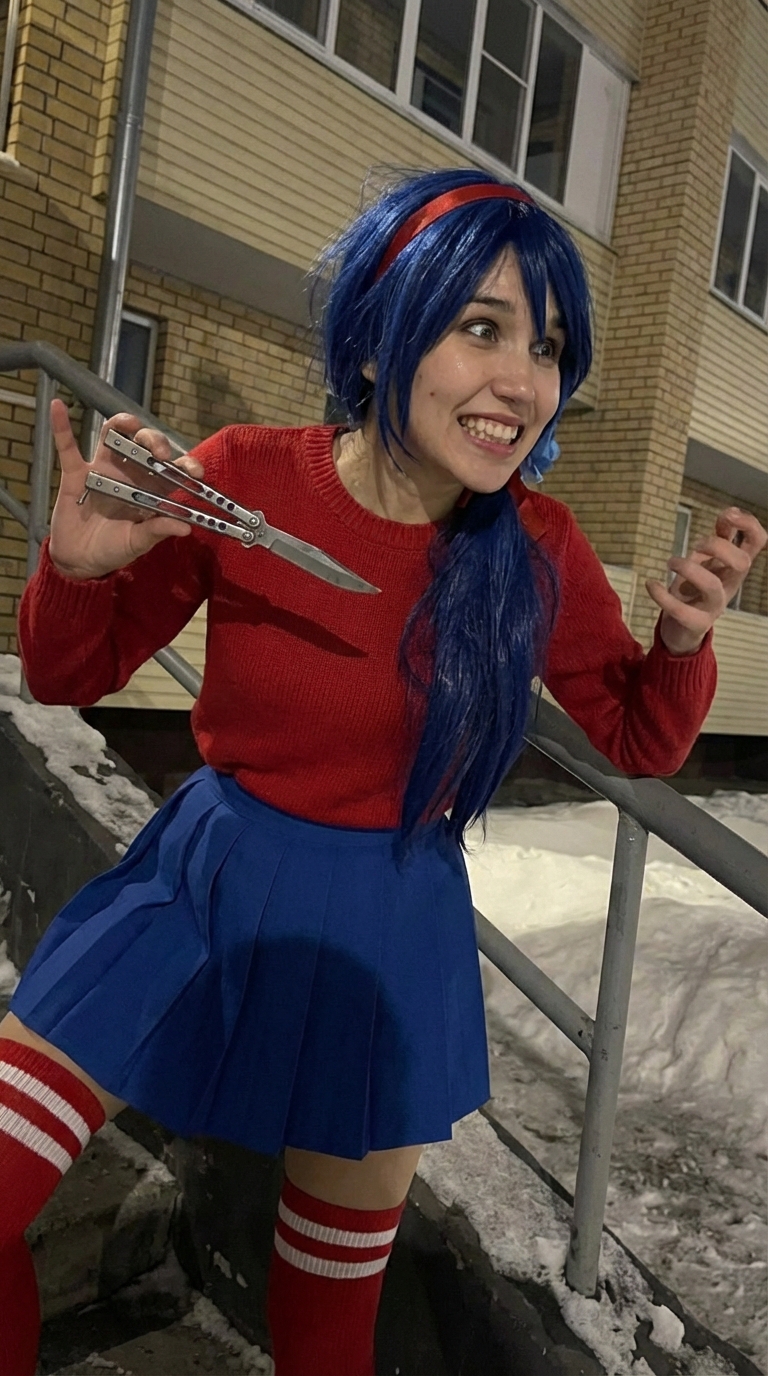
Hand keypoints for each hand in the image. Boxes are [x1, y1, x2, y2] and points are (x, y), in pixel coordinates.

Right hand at [48, 400, 203, 580]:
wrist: (80, 560)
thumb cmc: (113, 550)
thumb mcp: (137, 544)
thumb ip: (157, 531)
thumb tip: (185, 527)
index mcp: (150, 490)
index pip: (173, 469)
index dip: (186, 464)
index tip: (195, 471)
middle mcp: (130, 474)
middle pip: (145, 444)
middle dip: (155, 441)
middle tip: (159, 453)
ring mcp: (102, 470)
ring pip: (114, 435)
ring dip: (122, 424)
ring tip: (127, 424)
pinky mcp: (75, 474)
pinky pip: (68, 446)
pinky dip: (61, 426)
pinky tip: (58, 407)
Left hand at [647, 507, 767, 654]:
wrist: (682, 630)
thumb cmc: (696, 589)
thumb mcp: (708, 560)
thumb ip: (720, 538)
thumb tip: (730, 512)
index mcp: (734, 568)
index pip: (757, 542)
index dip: (748, 524)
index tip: (727, 514)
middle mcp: (730, 585)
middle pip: (742, 562)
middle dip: (717, 546)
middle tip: (695, 546)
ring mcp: (714, 606)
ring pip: (712, 586)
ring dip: (689, 568)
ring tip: (671, 562)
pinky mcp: (695, 623)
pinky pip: (680, 610)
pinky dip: (661, 595)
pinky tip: (651, 584)